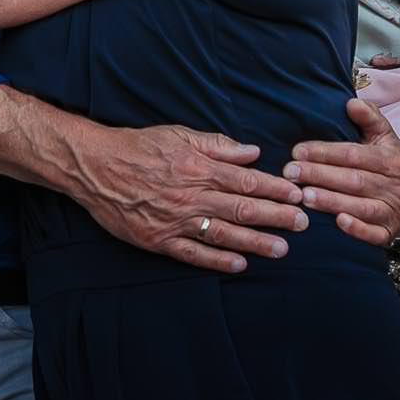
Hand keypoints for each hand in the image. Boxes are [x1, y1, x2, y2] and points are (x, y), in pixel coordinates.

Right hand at [71, 124, 307, 273]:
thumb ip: (218, 145)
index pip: (246, 181)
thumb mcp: (179, 134)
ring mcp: (176, 220)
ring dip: (256, 242)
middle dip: (276, 217)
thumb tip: (252, 152)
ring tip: (282, 249)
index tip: (297, 195)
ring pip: (224, 233)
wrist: (96, 167)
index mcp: (199, 168)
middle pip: (242, 209)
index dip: (275, 190)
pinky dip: (218, 260)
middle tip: (303, 224)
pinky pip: (194, 253)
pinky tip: (239, 265)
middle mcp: (192, 196)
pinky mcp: (160, 240)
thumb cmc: (139, 146)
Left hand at [282, 98, 399, 245]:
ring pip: (361, 207)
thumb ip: (368, 117)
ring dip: (331, 202)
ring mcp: (394, 211)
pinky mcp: (389, 233)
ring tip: (304, 197)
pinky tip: (337, 222)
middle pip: (354, 180)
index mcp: (391, 159)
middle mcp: (396, 186)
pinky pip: (374, 234)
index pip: (353, 155)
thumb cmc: (387, 160)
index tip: (297, 151)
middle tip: (290, 173)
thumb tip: (351, 103)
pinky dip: (357, 229)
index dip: (324, 152)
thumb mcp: (382, 135)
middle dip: (319, 176)